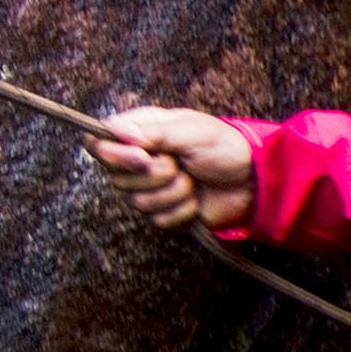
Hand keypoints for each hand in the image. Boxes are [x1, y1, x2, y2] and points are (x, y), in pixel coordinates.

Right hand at [85, 106, 255, 230]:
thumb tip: (115, 131)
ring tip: (193, 180)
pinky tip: (197, 200)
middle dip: (156, 174)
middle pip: (116, 177)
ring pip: (138, 202)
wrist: (253, 181)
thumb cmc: (225, 146)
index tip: (142, 156)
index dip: (113, 153)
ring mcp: (149, 188)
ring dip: (174, 192)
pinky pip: (158, 220)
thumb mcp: (192, 131)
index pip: (97, 142)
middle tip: (181, 165)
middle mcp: (137, 160)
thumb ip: (154, 132)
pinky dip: (183, 211)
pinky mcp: (164, 212)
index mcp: (139, 132)